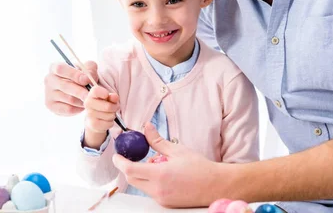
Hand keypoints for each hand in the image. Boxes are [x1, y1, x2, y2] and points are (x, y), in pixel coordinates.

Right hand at [43, 61, 97, 115]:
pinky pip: (68, 109)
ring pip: (68, 99)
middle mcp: (49, 80)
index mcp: (55, 67)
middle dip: (80, 91)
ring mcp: (48, 94)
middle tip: (90, 94)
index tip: (86, 79)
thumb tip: (87, 78)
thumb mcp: (88, 69)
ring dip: (81, 100)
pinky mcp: (51, 106)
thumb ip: (90, 69)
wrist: (79, 91)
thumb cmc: (83, 77)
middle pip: (65, 86)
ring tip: (89, 98)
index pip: (60, 69)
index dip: (74, 74)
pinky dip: (78, 108)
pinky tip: (83, 105)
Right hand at [83, 85, 120, 147]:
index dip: (105, 93)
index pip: (96, 91)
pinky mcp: (93, 125)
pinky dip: (111, 122)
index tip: (107, 96)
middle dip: (115, 107)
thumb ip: (112, 97)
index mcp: (91, 94)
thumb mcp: (108, 98)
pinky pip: (109, 123)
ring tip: (109, 114)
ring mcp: (89, 115)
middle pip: (108, 107)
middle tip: (114, 107)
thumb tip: (115, 97)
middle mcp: (88, 104)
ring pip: (110, 115)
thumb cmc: (103, 105)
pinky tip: (105, 120)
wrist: (93, 120)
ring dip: (113, 115)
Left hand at [112, 123, 226, 206]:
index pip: (130, 170)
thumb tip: (146, 128)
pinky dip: (151, 182)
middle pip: (132, 179)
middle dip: (130, 167)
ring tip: (158, 164)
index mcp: (160, 175)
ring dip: (142, 174)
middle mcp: (158, 190)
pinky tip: (164, 174)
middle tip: (134, 156)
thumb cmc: (200, 167)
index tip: (117, 155)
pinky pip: (151, 192)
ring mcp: (162, 199)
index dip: (120, 162)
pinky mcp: (166, 203)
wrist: (216, 185)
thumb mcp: (177, 150)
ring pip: (141, 186)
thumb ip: (158, 141)